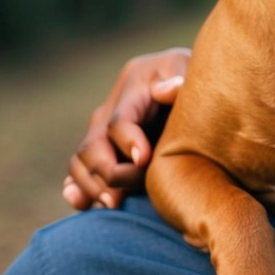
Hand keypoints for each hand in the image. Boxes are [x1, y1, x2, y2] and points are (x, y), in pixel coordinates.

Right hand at [62, 47, 189, 209]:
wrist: (187, 83)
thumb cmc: (196, 79)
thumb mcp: (192, 70)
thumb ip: (180, 80)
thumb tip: (165, 90)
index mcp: (134, 87)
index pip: (120, 121)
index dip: (128, 141)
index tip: (144, 159)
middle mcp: (111, 109)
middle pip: (93, 146)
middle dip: (106, 173)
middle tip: (123, 196)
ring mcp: (102, 131)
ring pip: (80, 162)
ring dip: (92, 186)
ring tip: (114, 204)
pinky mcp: (102, 150)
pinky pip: (79, 172)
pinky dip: (79, 190)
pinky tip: (86, 205)